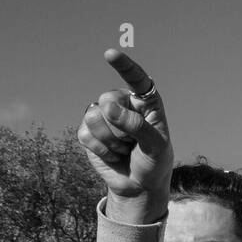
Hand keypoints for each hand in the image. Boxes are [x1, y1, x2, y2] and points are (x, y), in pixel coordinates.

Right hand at [77, 49, 172, 224]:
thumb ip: (137, 126)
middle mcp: (122, 104)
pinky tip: (113, 155)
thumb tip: (107, 106)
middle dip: (120, 127)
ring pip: (94, 116)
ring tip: (124, 149)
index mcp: (145, 103)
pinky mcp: (88, 132)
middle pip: (108, 100)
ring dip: (111, 140)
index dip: (124, 66)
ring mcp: (103, 117)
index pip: (137, 79)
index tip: (110, 54)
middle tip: (133, 143)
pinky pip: (85, 134)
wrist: (140, 187)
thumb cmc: (155, 163)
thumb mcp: (156, 147)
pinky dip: (101, 150)